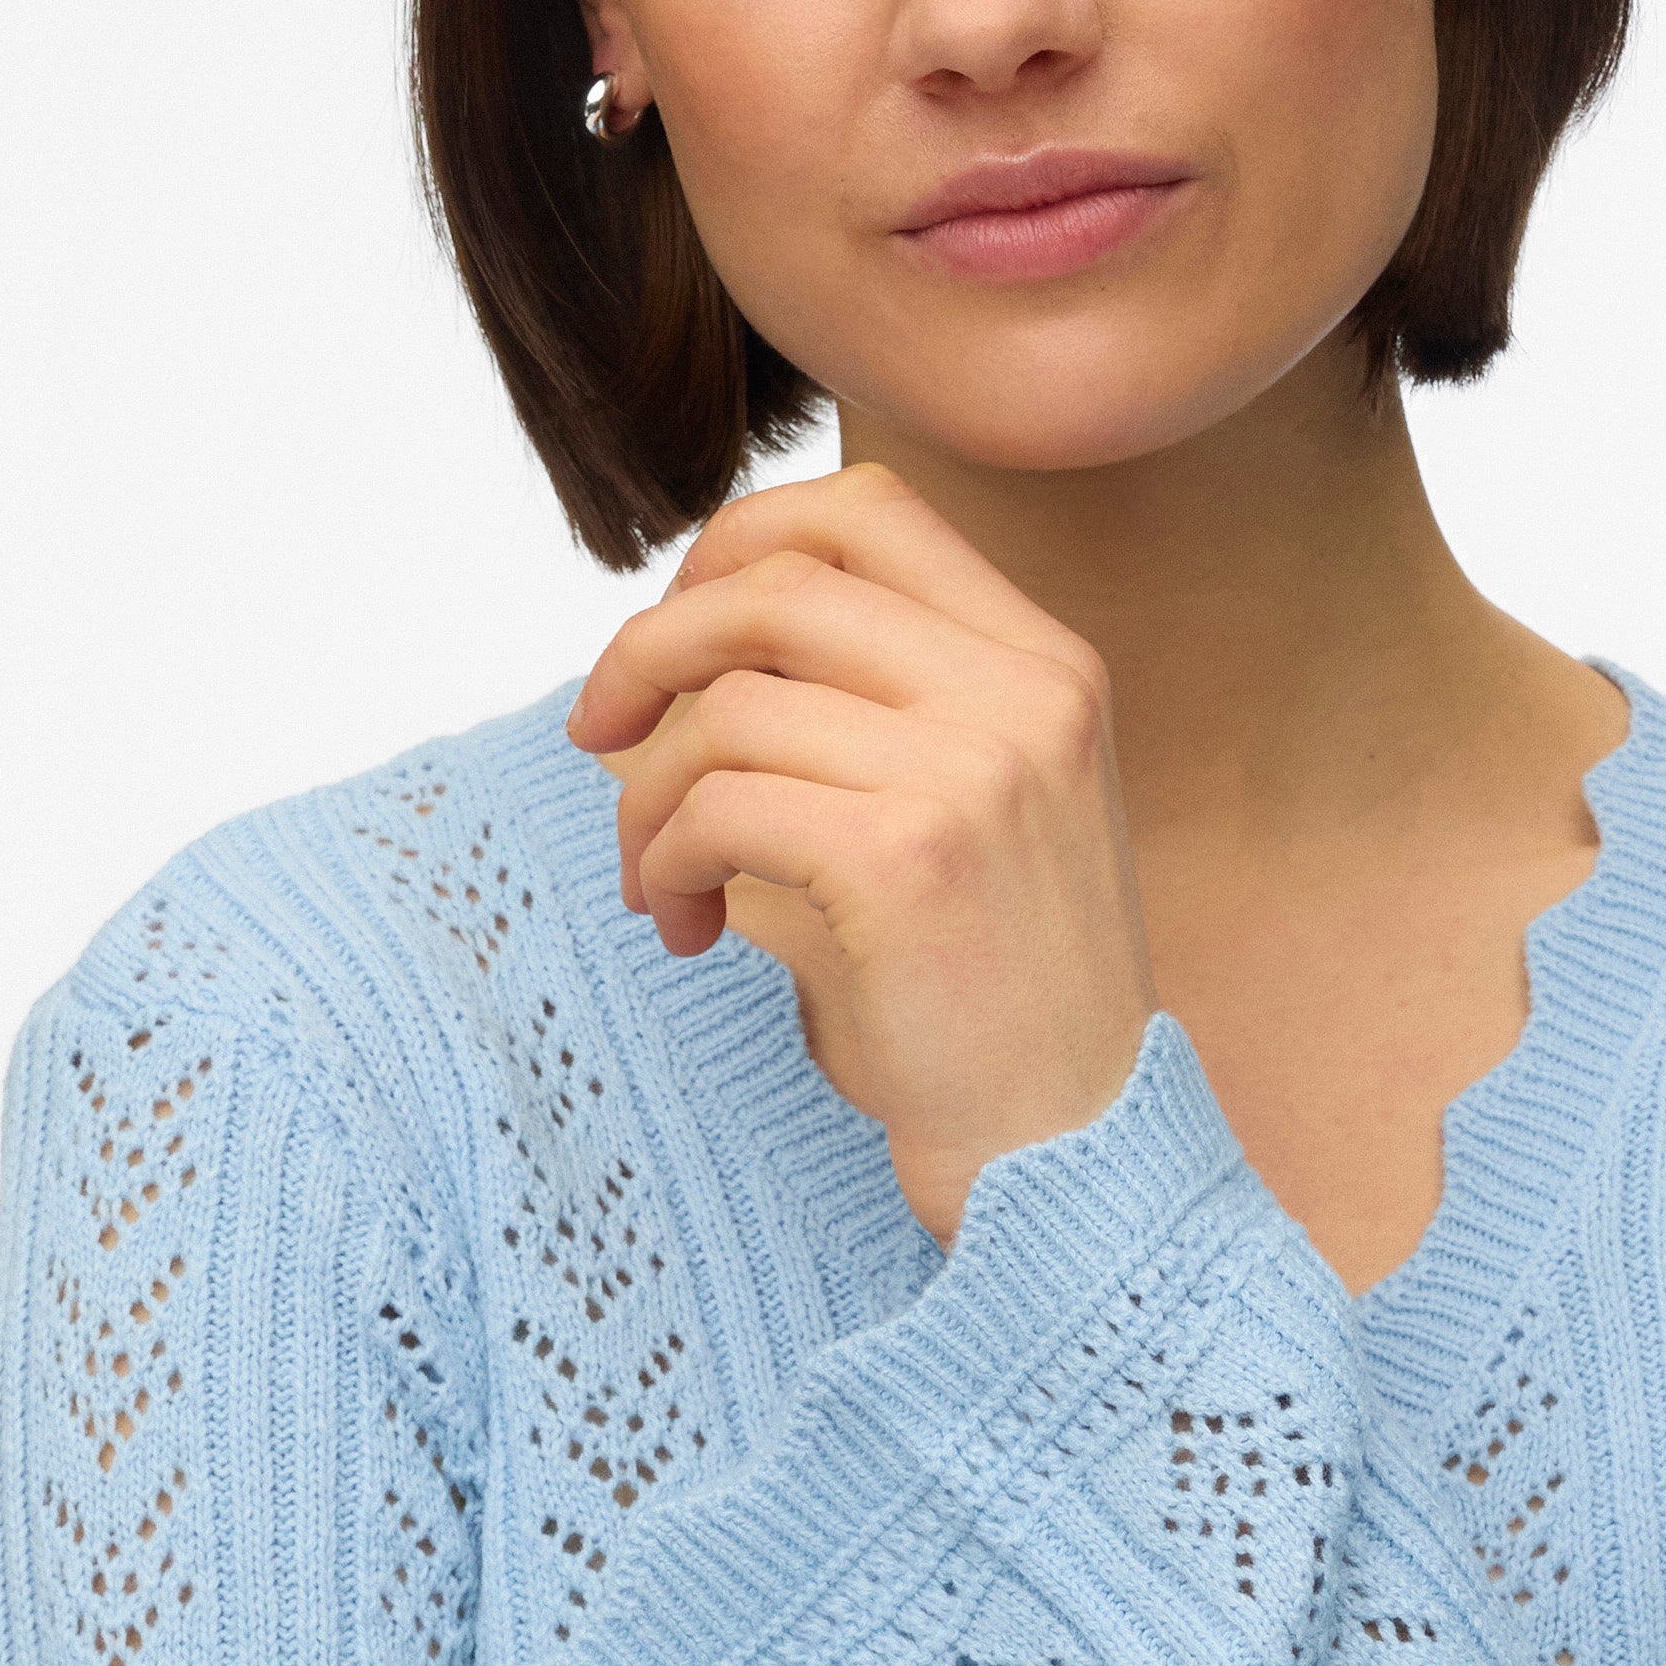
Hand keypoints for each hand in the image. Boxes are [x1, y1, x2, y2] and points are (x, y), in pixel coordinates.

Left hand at [567, 465, 1159, 1239]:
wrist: (1069, 1153)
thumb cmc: (995, 999)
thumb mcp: (978, 811)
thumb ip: (885, 707)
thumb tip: (691, 629)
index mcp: (1045, 664)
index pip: (867, 513)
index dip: (738, 541)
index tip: (674, 624)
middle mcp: (1023, 696)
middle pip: (776, 587)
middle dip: (648, 650)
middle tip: (596, 734)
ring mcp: (974, 772)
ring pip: (727, 706)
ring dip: (648, 794)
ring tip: (660, 879)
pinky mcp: (907, 860)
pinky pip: (718, 806)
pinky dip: (667, 860)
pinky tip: (687, 928)